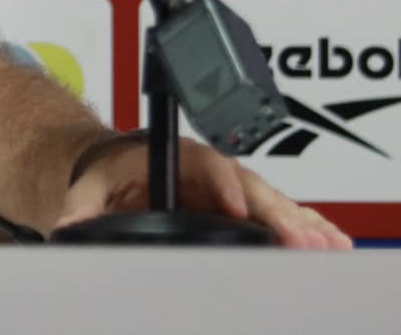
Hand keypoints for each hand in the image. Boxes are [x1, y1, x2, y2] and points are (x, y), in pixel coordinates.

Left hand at [54, 134, 350, 248]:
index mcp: (175, 154)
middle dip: (279, 213)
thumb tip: (70, 224)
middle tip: (303, 239)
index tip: (238, 208)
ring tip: (330, 245)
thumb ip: (82, 205)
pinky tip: (330, 242)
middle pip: (252, 185)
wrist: (114, 170)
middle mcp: (210, 167)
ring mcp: (230, 185)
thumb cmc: (108, 173)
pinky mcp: (242, 205)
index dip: (225, 186)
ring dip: (302, 222)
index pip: (206, 164)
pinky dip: (306, 226)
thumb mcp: (89, 186)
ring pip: (272, 201)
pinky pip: (278, 214)